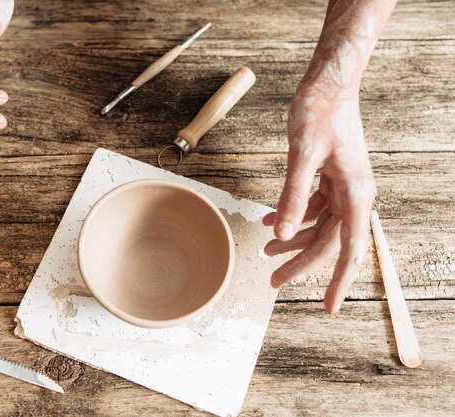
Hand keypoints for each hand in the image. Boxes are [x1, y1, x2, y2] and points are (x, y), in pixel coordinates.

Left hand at [262, 80, 375, 313]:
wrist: (329, 84)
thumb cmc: (319, 112)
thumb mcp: (302, 155)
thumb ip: (292, 196)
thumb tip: (280, 233)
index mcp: (356, 194)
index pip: (347, 249)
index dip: (339, 281)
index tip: (329, 307)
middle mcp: (353, 195)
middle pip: (327, 242)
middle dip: (299, 263)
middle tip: (273, 282)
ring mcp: (342, 187)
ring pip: (317, 226)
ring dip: (291, 240)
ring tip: (264, 252)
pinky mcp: (329, 178)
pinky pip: (311, 207)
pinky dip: (290, 216)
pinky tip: (268, 222)